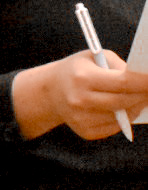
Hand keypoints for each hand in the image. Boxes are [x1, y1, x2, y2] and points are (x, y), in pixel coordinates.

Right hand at [12, 50, 147, 139]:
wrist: (50, 92)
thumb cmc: (78, 70)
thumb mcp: (93, 58)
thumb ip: (118, 66)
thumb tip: (144, 82)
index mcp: (82, 77)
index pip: (122, 82)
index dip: (144, 82)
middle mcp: (80, 99)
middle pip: (125, 101)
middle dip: (143, 95)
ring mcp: (82, 118)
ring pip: (123, 116)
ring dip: (136, 107)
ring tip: (138, 98)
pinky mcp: (86, 131)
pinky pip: (115, 126)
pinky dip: (123, 117)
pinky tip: (121, 108)